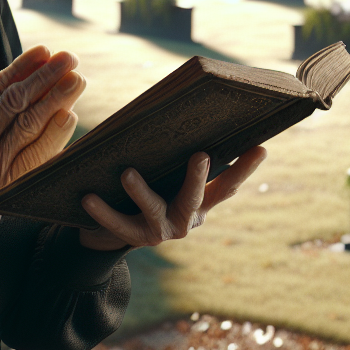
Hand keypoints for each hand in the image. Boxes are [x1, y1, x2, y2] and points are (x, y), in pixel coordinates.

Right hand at [0, 45, 84, 243]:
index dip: (23, 67)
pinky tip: (69, 118)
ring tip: (77, 80)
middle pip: (18, 101)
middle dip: (45, 76)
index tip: (43, 52)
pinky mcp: (9, 187)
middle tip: (69, 58)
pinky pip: (35, 157)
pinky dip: (53, 137)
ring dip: (56, 100)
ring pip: (29, 125)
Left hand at [78, 146, 267, 250]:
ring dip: (141, 192)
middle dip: (198, 177)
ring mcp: (160, 231)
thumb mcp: (169, 172)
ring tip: (127, 174)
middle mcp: (186, 219)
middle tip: (200, 154)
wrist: (112, 233)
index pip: (228, 185)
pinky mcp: (132, 237)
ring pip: (154, 211)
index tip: (260, 147)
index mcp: (201, 202)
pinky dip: (103, 211)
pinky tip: (89, 196)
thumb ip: (180, 152)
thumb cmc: (150, 187)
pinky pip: (117, 224)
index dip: (245, 168)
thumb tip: (189, 111)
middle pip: (196, 198)